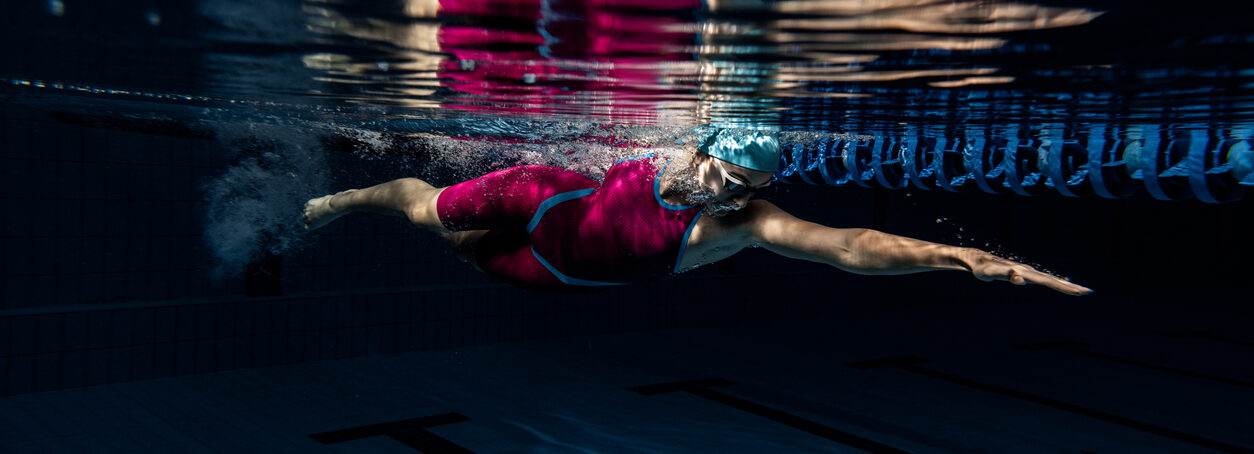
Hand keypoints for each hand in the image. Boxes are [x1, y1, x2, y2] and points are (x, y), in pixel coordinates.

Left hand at [967, 250, 1092, 295]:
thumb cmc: (982, 268)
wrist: (978, 260)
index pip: (1047, 281)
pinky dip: (1056, 283)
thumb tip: (1020, 279)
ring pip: (1050, 279)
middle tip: (1088, 292)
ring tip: (1080, 291)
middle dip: (1070, 287)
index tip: (1078, 291)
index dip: (1063, 287)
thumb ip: (1005, 275)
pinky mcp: (1025, 274)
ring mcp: (1028, 272)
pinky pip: (1044, 279)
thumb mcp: (991, 274)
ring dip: (1065, 285)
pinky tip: (1062, 285)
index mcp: (1024, 272)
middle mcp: (1028, 271)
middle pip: (1052, 280)